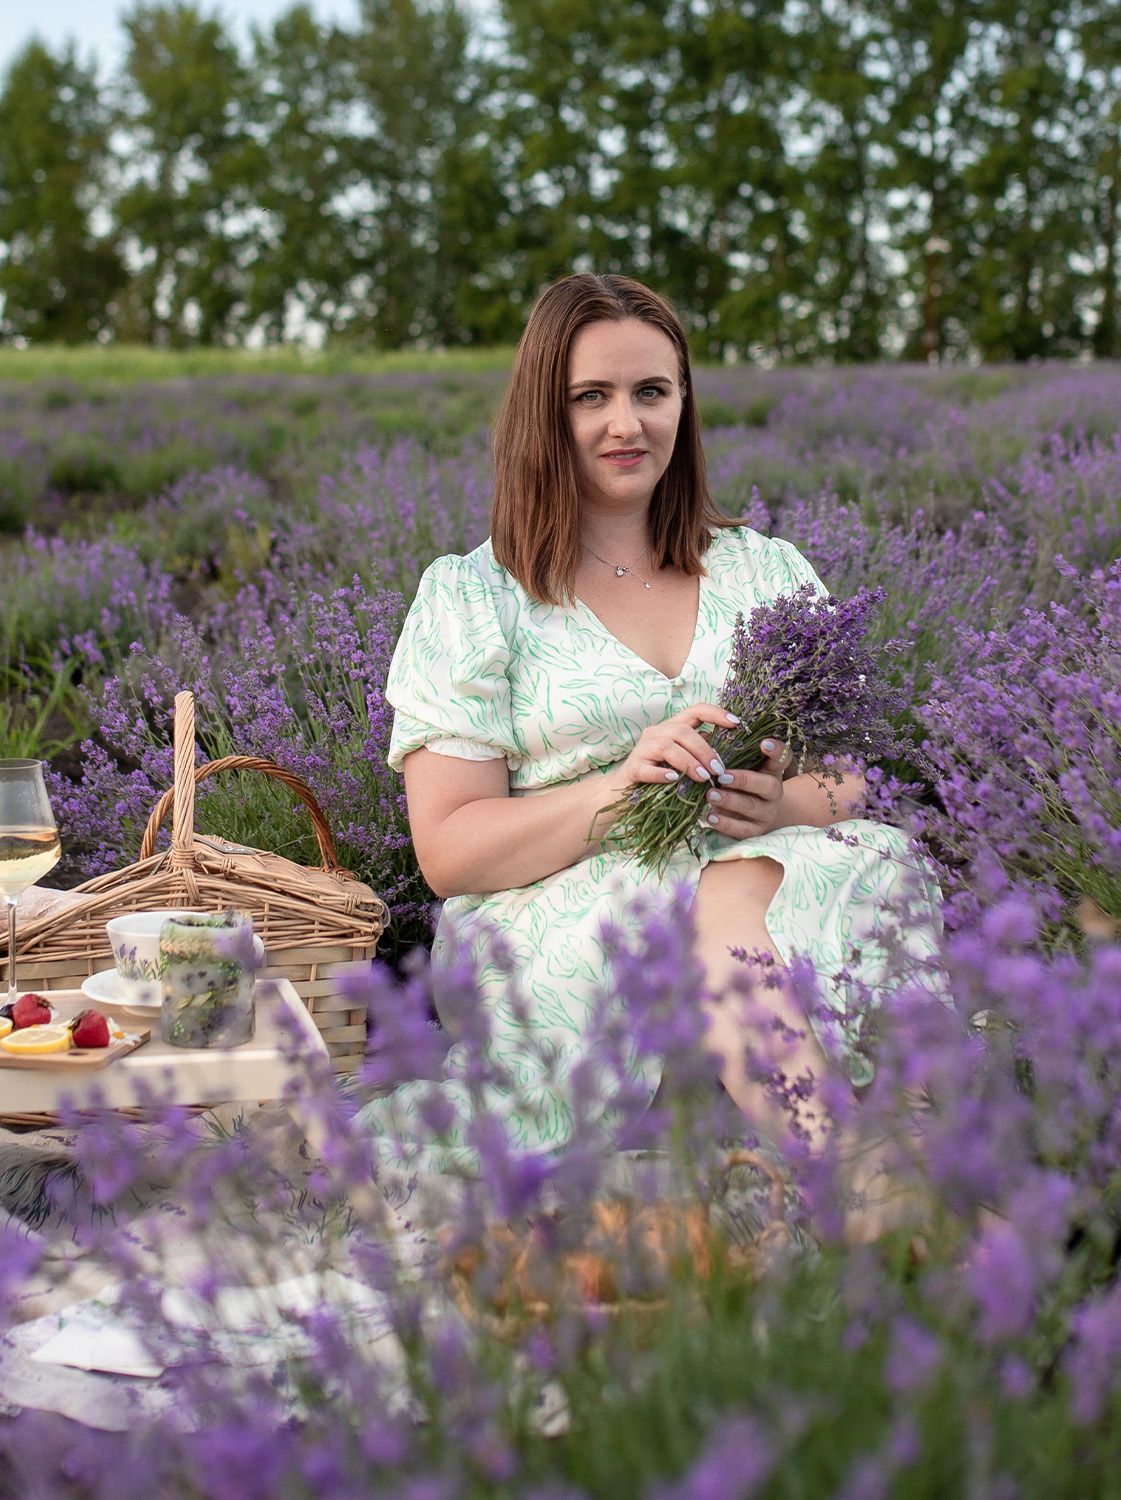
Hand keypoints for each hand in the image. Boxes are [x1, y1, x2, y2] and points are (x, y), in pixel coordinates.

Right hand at [611, 702, 741, 791]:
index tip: (736, 723)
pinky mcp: (632, 770)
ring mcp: (641, 750)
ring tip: (703, 778)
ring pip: (666, 746)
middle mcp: (656, 733)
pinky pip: (646, 768)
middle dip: (704, 750)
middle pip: (682, 730)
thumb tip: (727, 752)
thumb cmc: (658, 776)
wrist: (622, 793)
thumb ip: (699, 753)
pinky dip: (661, 773)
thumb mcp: (682, 761)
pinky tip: (674, 779)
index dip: (716, 713)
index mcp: (671, 728)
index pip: (695, 710)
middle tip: (718, 770)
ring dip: (689, 761)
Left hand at [699, 738, 789, 839]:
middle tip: (721, 777)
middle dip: (744, 780)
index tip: (764, 743)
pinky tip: (710, 817)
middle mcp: (774, 791)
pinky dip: (725, 824)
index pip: (783, 758)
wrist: (752, 815)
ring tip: (710, 795)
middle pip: (768, 785)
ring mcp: (767, 813)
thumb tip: (702, 736)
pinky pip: (742, 830)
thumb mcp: (739, 768)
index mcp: (772, 770)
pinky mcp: (756, 831)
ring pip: (752, 807)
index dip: (777, 751)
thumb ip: (729, 754)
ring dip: (730, 801)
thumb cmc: (740, 783)